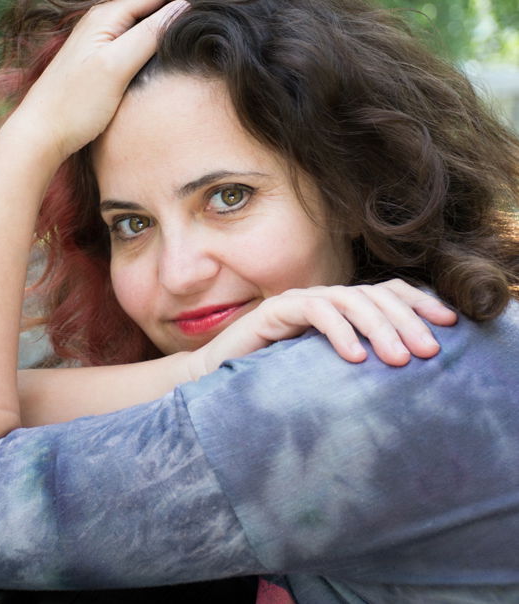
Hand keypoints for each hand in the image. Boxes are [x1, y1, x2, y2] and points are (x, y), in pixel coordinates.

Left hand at [0, 0, 207, 166]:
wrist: (41, 132)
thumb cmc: (75, 104)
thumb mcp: (116, 67)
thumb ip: (147, 35)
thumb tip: (181, 8)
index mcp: (106, 15)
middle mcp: (101, 20)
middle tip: (212, 4)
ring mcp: (98, 38)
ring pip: (141, 13)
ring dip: (168, 11)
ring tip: (196, 19)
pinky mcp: (98, 57)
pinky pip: (132, 32)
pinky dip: (154, 30)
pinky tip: (165, 43)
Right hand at [190, 280, 456, 377]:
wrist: (220, 378)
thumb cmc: (275, 377)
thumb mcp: (328, 369)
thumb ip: (360, 359)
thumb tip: (408, 370)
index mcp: (339, 308)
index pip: (385, 292)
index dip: (418, 302)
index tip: (450, 324)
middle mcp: (323, 298)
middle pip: (374, 294)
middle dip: (406, 320)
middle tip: (429, 352)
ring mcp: (299, 300)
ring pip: (349, 299)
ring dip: (379, 327)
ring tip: (398, 359)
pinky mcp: (276, 309)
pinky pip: (315, 310)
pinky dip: (339, 331)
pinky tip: (355, 357)